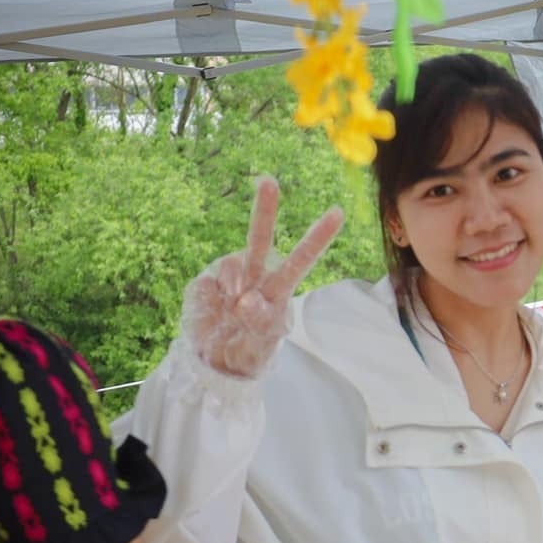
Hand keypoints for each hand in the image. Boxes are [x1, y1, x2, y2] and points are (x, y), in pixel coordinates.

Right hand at [185, 178, 342, 378]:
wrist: (214, 362)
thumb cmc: (249, 349)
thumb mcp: (264, 343)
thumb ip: (262, 321)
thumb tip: (246, 298)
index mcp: (279, 287)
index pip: (302, 259)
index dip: (318, 236)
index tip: (338, 212)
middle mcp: (256, 276)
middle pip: (261, 239)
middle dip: (264, 209)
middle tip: (268, 180)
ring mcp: (229, 278)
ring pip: (234, 260)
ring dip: (235, 284)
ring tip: (235, 309)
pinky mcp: (204, 283)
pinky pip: (210, 281)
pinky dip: (216, 296)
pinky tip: (217, 308)